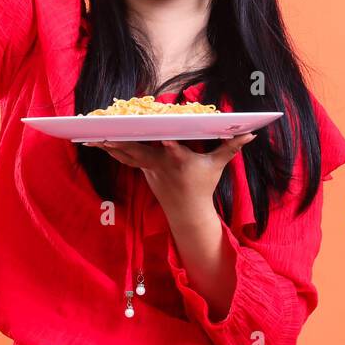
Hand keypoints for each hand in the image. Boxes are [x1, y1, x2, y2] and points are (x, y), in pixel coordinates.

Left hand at [95, 133, 256, 214]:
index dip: (170, 148)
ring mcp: (150, 170)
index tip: (164, 140)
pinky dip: (114, 150)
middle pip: (140, 153)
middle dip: (122, 144)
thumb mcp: (218, 165)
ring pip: (127, 156)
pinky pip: (126, 158)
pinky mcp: (143, 171)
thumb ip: (231, 146)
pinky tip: (98, 141)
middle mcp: (162, 165)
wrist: (187, 211)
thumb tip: (252, 133)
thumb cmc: (203, 184)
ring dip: (110, 147)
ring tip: (92, 137)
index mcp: (180, 162)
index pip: (175, 152)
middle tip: (104, 134)